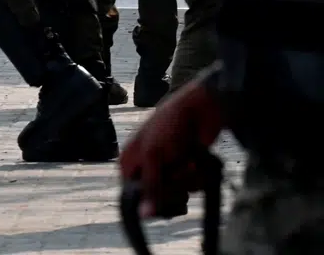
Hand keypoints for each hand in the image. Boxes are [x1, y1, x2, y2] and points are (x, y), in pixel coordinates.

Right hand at [119, 75, 223, 217]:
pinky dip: (197, 179)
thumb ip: (149, 186)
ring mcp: (166, 173)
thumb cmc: (168, 127)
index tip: (163, 195)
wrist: (200, 111)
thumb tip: (142, 216)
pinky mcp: (186, 174)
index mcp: (129, 164)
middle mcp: (145, 170)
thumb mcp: (153, 156)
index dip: (148, 199)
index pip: (132, 197)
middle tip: (179, 171)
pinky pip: (191, 190)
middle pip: (156, 201)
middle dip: (172, 189)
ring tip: (190, 162)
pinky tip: (197, 163)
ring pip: (176, 196)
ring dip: (188, 182)